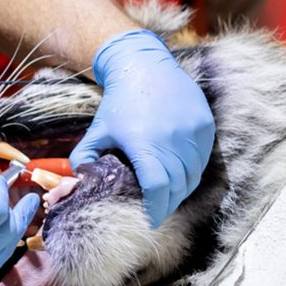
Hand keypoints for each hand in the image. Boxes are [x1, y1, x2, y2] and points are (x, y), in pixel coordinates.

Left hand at [69, 30, 214, 226]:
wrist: (144, 65)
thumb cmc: (119, 101)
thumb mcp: (97, 130)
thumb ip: (84, 157)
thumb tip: (79, 183)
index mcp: (145, 144)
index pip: (158, 188)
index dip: (156, 208)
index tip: (150, 219)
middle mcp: (173, 139)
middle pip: (178, 186)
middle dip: (168, 203)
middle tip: (158, 211)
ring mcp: (193, 132)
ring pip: (194, 175)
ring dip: (182, 190)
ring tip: (169, 197)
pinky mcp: (205, 125)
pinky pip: (203, 159)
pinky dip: (193, 172)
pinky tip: (181, 176)